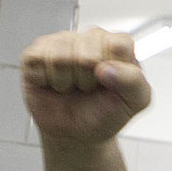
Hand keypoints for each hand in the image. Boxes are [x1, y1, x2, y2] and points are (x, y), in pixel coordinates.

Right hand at [21, 27, 151, 149]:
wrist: (78, 132)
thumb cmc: (106, 112)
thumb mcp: (135, 101)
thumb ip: (134, 82)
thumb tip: (107, 68)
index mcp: (118, 45)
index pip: (118, 45)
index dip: (114, 70)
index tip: (112, 83)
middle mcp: (90, 38)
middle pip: (86, 54)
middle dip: (88, 80)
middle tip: (89, 88)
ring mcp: (61, 42)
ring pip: (60, 57)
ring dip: (66, 81)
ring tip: (72, 86)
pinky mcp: (35, 52)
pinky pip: (36, 61)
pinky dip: (45, 80)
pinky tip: (53, 83)